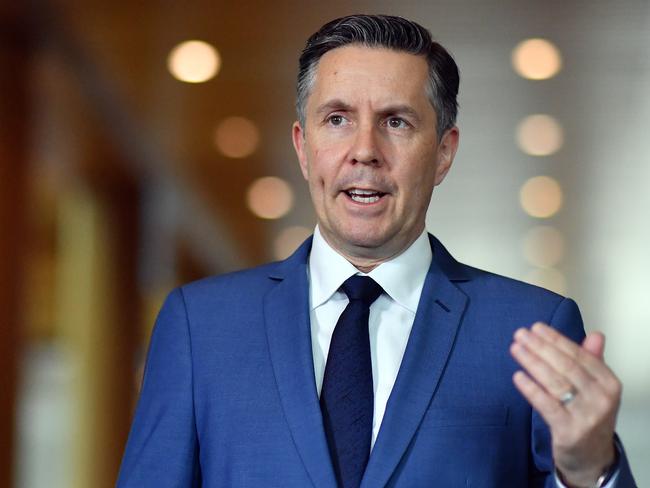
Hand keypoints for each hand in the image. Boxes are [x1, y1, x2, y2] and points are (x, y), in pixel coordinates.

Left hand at [510, 323, 620, 486]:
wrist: (591, 457)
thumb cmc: (589, 416)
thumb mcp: (596, 389)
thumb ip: (593, 361)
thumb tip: (596, 335)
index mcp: (609, 383)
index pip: (579, 355)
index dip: (556, 339)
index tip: (536, 328)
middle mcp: (601, 398)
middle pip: (566, 366)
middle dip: (540, 347)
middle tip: (520, 334)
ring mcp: (586, 416)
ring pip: (555, 382)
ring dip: (532, 362)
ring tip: (515, 348)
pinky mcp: (569, 431)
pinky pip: (546, 405)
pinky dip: (531, 389)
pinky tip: (517, 376)